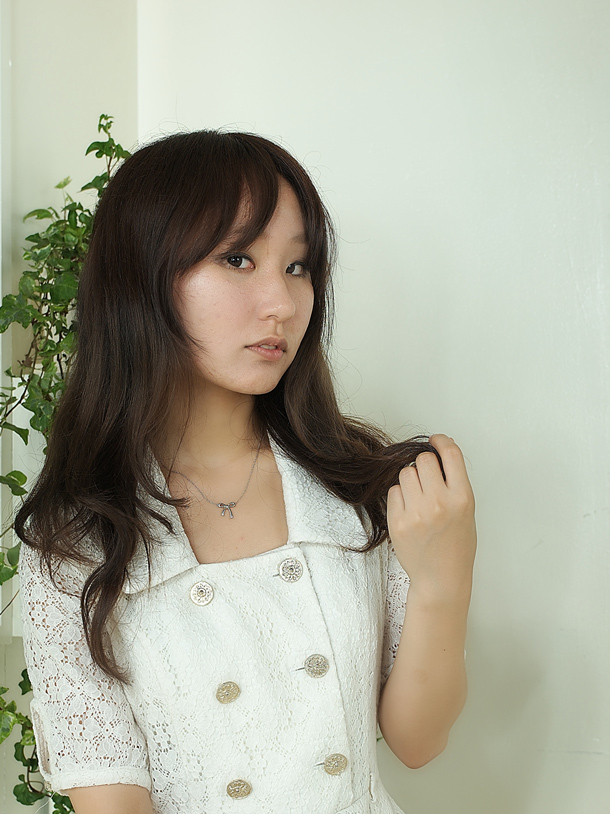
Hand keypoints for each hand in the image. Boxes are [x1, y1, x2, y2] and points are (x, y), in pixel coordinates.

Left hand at [386, 434, 475, 602]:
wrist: (441, 578)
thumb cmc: (457, 544)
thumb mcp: (467, 510)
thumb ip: (454, 481)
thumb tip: (438, 451)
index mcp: (462, 498)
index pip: (450, 454)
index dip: (441, 441)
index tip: (435, 440)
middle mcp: (439, 503)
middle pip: (423, 459)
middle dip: (425, 464)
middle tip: (428, 479)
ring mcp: (416, 513)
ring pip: (405, 472)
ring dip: (411, 479)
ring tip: (419, 497)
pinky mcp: (398, 522)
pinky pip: (394, 491)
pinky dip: (400, 495)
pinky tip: (410, 510)